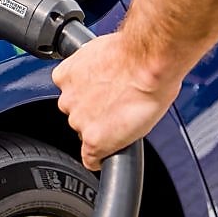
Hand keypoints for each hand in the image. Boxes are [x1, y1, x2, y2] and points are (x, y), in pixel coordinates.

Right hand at [51, 33, 180, 170]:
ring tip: (106, 81)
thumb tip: (118, 128)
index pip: (89, 156)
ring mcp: (69, 98)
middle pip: (81, 123)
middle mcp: (78, 121)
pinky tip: (94, 70)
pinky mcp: (64, 76)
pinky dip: (75, 75)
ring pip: (71, 101)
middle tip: (114, 100)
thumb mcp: (144, 124)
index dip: (99, 148)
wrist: (148, 59)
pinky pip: (64, 79)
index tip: (104, 142)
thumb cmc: (153, 89)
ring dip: (84, 94)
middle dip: (95, 115)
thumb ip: (120, 133)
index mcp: (97, 141)